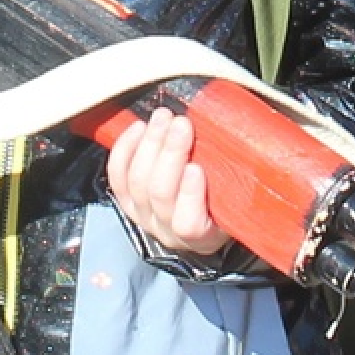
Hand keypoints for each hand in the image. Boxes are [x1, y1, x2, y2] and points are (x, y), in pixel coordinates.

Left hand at [106, 104, 227, 258]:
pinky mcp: (126, 200)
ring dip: (151, 143)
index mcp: (200, 236)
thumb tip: (234, 147)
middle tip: (181, 124)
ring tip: (164, 118)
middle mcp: (166, 229)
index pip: (189, 223)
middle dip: (170, 153)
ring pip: (138, 181)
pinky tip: (140, 128)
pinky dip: (126, 148)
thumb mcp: (237, 201)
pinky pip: (118, 175)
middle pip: (160, 193)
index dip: (189, 195)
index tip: (197, 168)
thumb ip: (233, 184)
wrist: (202, 219)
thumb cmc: (224, 203)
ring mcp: (142, 214)